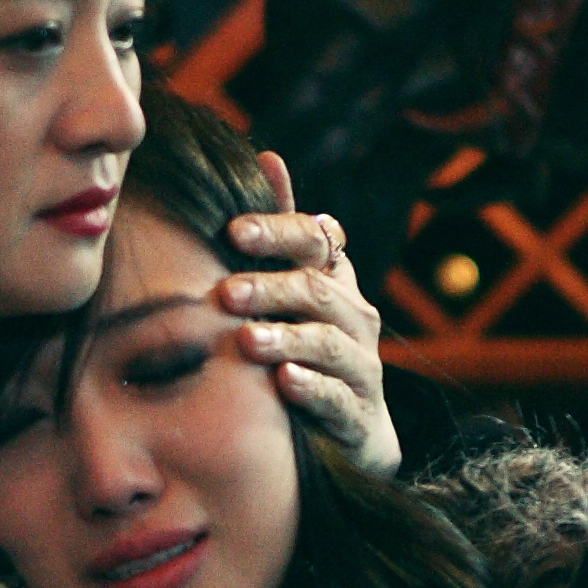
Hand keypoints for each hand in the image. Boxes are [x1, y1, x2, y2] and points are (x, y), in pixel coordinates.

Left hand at [217, 148, 401, 477]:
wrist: (352, 432)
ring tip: (246, 341)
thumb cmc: (309, 345)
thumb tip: (267, 156)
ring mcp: (361, 367)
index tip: (233, 231)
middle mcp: (356, 316)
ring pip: (328, 344)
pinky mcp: (358, 415)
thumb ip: (282, 231)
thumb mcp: (296, 286)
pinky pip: (339, 399)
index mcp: (336, 279)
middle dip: (270, 288)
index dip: (278, 231)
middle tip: (225, 293)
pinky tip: (282, 383)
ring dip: (287, 339)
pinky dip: (312, 389)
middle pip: (317, 291)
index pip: (316, 239)